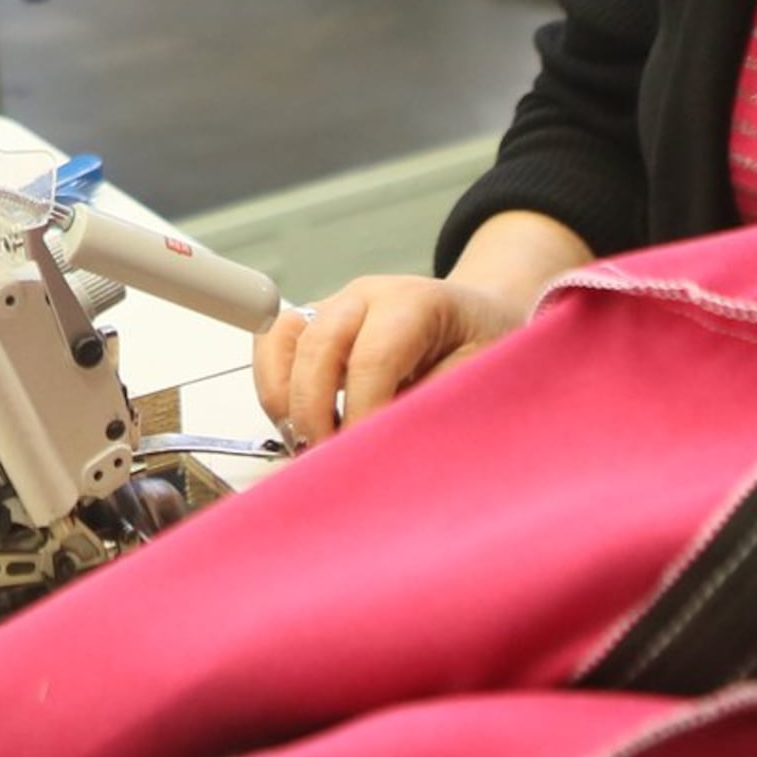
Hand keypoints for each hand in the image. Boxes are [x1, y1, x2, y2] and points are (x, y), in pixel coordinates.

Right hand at [251, 274, 528, 449]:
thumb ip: (436, 404)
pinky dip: (273, 385)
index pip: (372, 358)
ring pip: (282, 341)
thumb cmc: (484, 344)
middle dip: (315, 413)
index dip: (362, 414)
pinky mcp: (314, 322)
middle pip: (317, 346)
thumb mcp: (483, 374)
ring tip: (306, 442)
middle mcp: (366, 295)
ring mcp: (334, 305)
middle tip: (329, 461)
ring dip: (285, 399)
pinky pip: (272, 344)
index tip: (363, 458)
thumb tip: (390, 446)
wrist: (478, 314)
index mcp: (416, 302)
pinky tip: (294, 422)